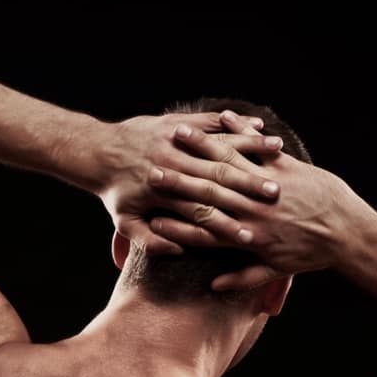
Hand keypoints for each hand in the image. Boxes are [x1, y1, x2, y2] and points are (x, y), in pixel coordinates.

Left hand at [98, 110, 284, 254]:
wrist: (98, 152)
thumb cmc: (116, 193)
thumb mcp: (126, 223)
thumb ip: (150, 242)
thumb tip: (176, 253)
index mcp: (165, 195)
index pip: (202, 214)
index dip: (227, 226)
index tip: (252, 236)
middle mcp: (174, 166)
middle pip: (218, 179)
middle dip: (249, 186)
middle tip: (277, 196)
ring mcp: (177, 142)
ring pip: (220, 147)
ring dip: (251, 149)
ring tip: (279, 154)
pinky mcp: (180, 124)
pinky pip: (214, 123)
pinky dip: (239, 126)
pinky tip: (263, 130)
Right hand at [147, 126, 364, 290]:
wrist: (348, 233)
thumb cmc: (312, 255)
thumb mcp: (276, 271)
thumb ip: (243, 278)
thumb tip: (213, 287)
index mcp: (248, 237)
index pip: (204, 233)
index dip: (177, 229)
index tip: (153, 223)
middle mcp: (254, 210)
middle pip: (208, 194)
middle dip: (178, 182)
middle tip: (151, 171)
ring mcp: (268, 186)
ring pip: (229, 164)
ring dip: (202, 147)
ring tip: (177, 134)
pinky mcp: (285, 167)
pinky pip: (256, 145)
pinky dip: (240, 130)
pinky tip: (222, 116)